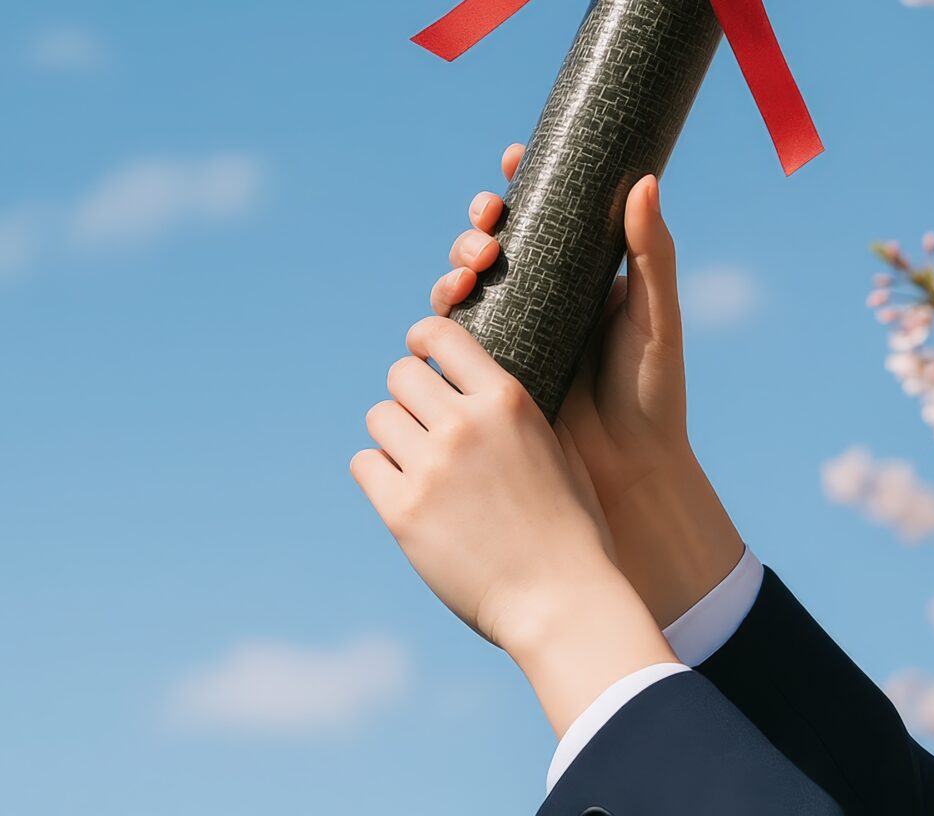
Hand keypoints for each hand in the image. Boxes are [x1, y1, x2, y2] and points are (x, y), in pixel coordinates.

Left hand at [352, 316, 676, 735]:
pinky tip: (406, 493)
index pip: (441, 334)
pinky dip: (380, 475)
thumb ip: (511, 415)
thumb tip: (469, 391)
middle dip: (409, 395)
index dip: (423, 340)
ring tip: (420, 465)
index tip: (422, 354)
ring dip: (394, 436)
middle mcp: (465, 424)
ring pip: (379, 418)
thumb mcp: (554, 449)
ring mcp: (431, 466)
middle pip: (400, 375)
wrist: (559, 599)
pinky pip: (365, 465)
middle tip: (424, 424)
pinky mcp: (402, 511)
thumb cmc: (568, 529)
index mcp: (508, 401)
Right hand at [433, 144, 743, 626]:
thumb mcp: (657, 319)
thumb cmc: (654, 393)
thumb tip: (645, 179)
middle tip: (488, 237)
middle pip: (493, 248)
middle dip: (478, 229)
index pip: (545, 217)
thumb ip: (653, 252)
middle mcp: (542, 301)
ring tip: (468, 274)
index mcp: (582, 278)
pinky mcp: (485, 377)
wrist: (630, 474)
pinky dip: (439, 318)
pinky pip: (450, 340)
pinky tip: (443, 308)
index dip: (522, 183)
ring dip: (455, 268)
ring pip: (466, 288)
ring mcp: (510, 337)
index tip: (512, 160)